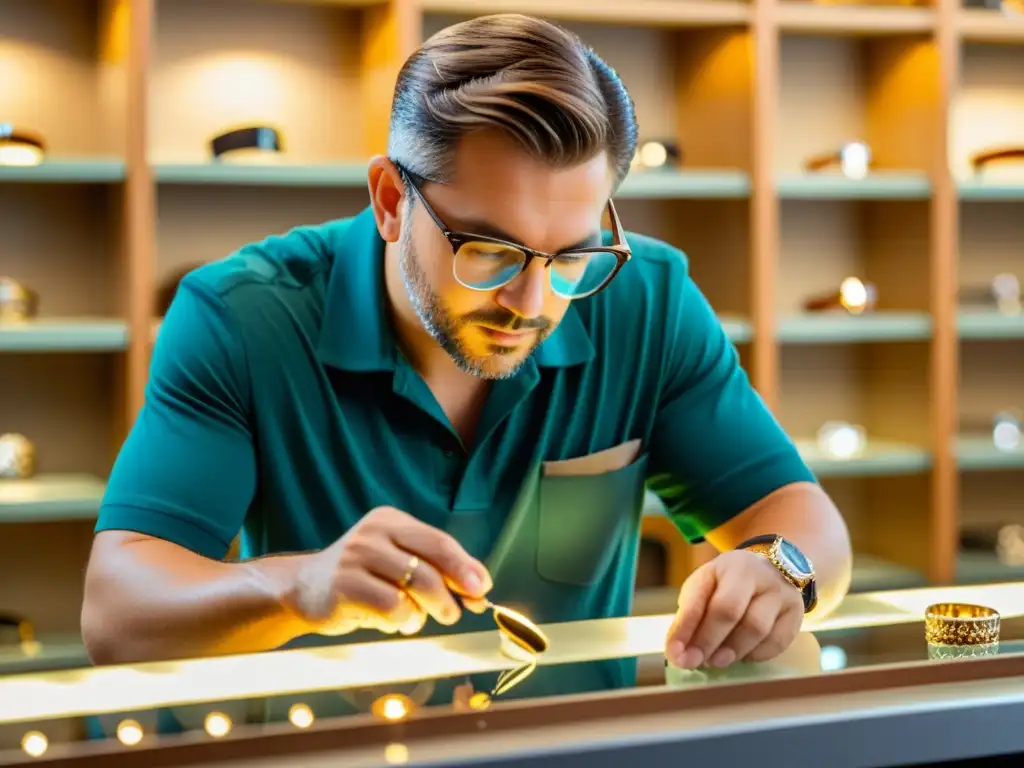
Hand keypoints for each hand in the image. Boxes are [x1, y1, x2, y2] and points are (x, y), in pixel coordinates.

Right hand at [289, 506, 492, 636]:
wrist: (300, 589)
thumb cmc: (359, 579)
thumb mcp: (393, 561)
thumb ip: (431, 568)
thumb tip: (478, 587)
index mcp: (390, 520)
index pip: (439, 541)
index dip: (465, 567)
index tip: (482, 588)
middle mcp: (374, 533)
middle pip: (433, 560)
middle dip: (454, 589)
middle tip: (457, 612)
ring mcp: (357, 557)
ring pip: (417, 585)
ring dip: (430, 609)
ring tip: (421, 620)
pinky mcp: (344, 585)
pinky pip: (393, 607)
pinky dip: (403, 621)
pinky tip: (394, 623)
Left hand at [665, 549, 803, 669]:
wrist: (772, 570)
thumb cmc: (729, 585)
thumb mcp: (706, 588)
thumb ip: (691, 617)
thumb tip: (679, 654)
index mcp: (726, 565)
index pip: (700, 598)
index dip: (684, 628)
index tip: (674, 654)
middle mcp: (756, 574)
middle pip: (729, 611)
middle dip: (708, 641)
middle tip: (694, 662)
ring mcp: (780, 592)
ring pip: (756, 628)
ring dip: (732, 651)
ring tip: (717, 660)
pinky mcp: (796, 612)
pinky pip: (777, 642)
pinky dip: (756, 655)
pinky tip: (743, 656)